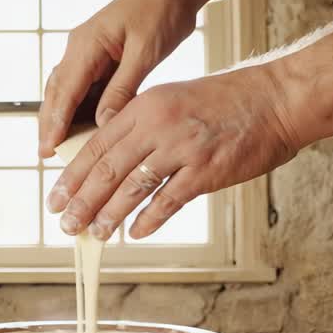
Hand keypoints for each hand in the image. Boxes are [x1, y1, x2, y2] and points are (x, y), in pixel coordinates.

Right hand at [38, 0, 200, 158]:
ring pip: (65, 90)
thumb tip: (104, 122)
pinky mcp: (100, 57)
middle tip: (44, 155)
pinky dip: (78, 108)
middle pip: (56, 92)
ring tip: (57, 147)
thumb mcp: (145, 52)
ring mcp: (87, 51)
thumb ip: (123, 88)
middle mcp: (80, 47)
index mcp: (87, 44)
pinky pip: (83, 87)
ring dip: (60, 117)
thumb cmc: (162, 13)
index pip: (65, 90)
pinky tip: (81, 127)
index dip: (55, 122)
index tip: (49, 148)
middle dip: (49, 123)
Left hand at [45, 64, 301, 239]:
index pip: (96, 145)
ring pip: (133, 188)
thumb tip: (113, 158)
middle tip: (66, 223)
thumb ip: (142, 124)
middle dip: (82, 200)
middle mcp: (158, 125)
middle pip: (107, 169)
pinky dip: (149, 220)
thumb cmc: (227, 100)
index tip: (56, 197)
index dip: (72, 175)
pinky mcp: (206, 170)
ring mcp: (182, 148)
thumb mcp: (173, 99)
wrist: (276, 99)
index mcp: (145, 106)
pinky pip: (169, 200)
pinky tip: (135, 233)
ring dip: (109, 215)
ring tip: (95, 234)